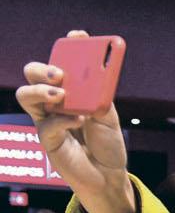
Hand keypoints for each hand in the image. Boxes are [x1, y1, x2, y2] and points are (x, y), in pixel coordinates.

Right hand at [17, 30, 135, 212]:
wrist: (109, 175)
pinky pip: (46, 124)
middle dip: (42, 69)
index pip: (60, 62)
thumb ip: (100, 97)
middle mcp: (53, 101)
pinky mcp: (47, 139)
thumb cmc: (107, 144)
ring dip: (41, 90)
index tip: (79, 36)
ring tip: (60, 94)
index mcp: (70, 90)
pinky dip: (63, 120)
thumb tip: (93, 80)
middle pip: (33, 75)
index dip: (68, 47)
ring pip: (26, 95)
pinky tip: (78, 120)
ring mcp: (47, 119)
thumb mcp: (109, 117)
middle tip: (59, 74)